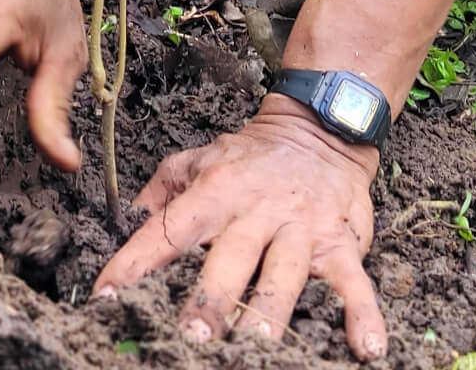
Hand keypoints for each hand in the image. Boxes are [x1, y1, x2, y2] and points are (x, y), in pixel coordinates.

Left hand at [92, 97, 387, 360]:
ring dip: (273, 309)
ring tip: (260, 344)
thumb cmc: (250, 157)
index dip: (135, 261)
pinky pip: (355, 281)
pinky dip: (364, 314)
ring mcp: (302, 228)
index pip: (168, 229)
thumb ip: (161, 191)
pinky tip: (367, 347)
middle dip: (213, 296)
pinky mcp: (341, 242)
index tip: (107, 296)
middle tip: (194, 332)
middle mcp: (257, 211)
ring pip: (286, 272)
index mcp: (215, 192)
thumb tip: (125, 223)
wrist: (320, 127)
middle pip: (231, 257)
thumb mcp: (198, 160)